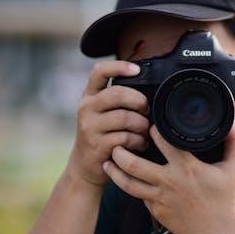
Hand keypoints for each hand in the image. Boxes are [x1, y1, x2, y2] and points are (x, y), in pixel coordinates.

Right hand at [67, 60, 149, 187]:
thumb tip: (149, 92)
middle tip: (146, 112)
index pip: (99, 71)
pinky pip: (125, 138)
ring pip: (125, 117)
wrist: (85, 167)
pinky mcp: (96, 145)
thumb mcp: (103, 114)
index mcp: (90, 96)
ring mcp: (89, 127)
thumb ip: (118, 101)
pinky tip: (140, 145)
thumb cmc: (102, 137)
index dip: (119, 67)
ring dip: (141, 125)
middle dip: (139, 101)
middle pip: (118, 93)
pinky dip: (138, 141)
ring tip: (144, 132)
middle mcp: (86, 108)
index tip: (137, 70)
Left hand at [103, 114, 234, 233]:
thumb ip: (234, 141)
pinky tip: (127, 180)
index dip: (153, 130)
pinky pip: (139, 197)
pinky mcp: (157, 212)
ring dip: (115, 172)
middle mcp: (169, 182)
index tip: (149, 125)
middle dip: (121, 152)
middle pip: (134, 164)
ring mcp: (160, 199)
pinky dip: (132, 187)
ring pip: (129, 184)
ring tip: (108, 161)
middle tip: (116, 143)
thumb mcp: (234, 168)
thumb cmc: (227, 200)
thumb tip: (232, 121)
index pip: (163, 142)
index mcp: (187, 168)